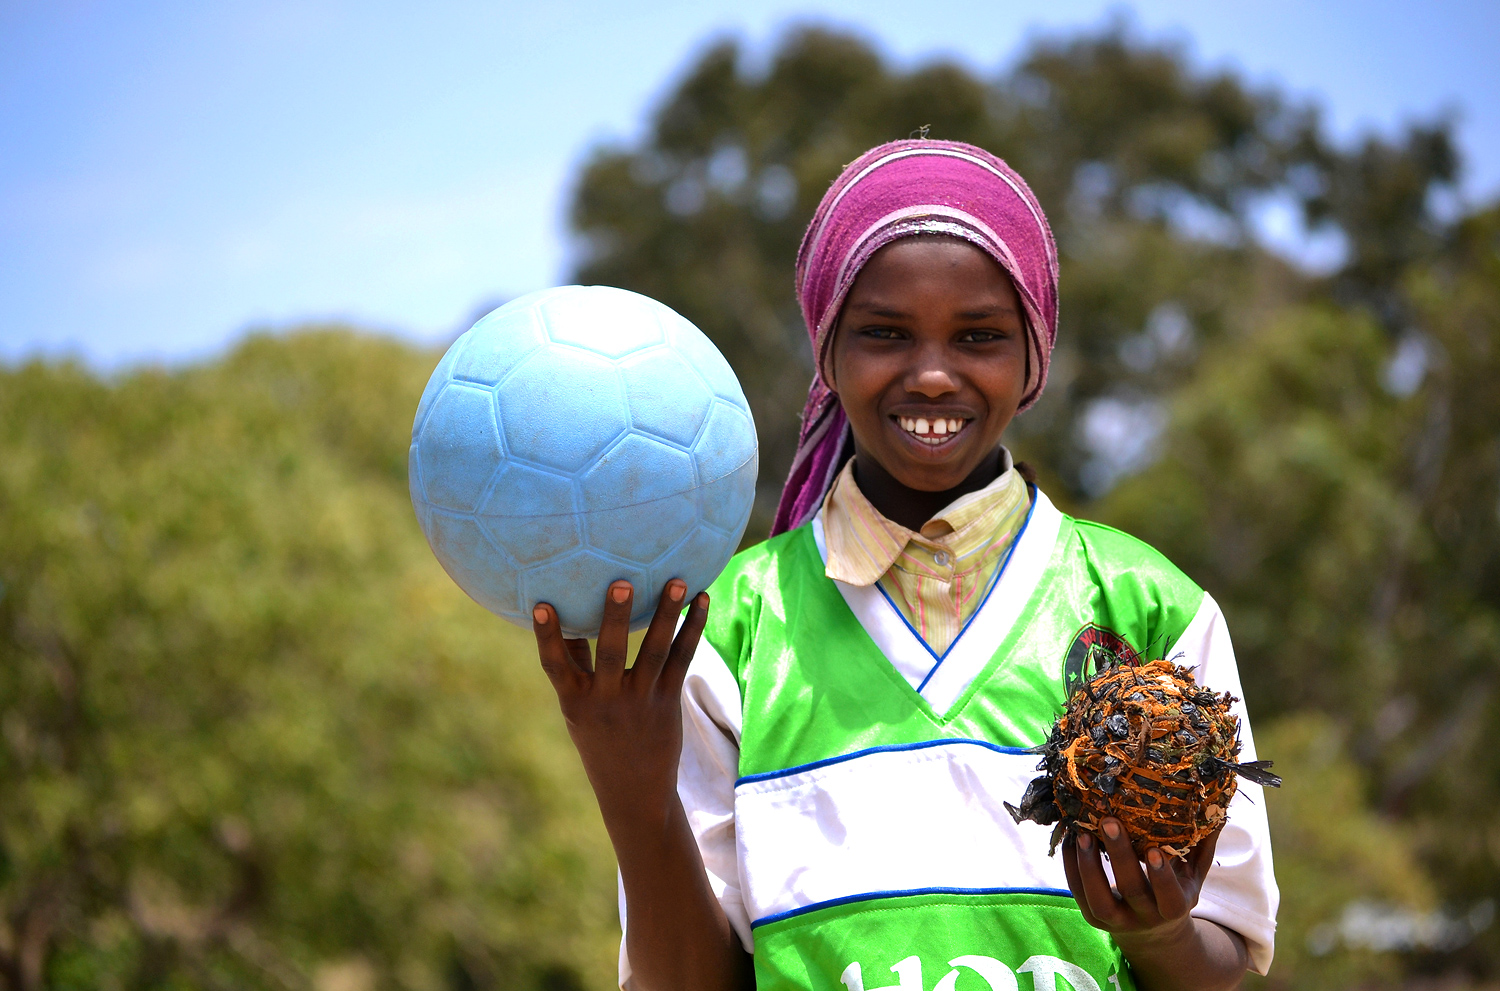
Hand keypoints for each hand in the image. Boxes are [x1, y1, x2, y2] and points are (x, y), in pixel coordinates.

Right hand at [531, 578, 708, 823]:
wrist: (633, 790)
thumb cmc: (600, 740)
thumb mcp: (578, 710)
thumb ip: (575, 665)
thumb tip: (567, 615)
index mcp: (576, 701)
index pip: (555, 666)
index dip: (547, 637)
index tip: (542, 605)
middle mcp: (607, 700)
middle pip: (611, 653)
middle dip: (616, 618)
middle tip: (622, 582)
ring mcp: (640, 700)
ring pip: (654, 651)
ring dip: (667, 614)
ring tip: (677, 580)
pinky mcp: (668, 701)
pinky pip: (681, 658)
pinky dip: (693, 628)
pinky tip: (702, 600)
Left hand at [1062, 817, 1218, 945]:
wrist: (1154, 935)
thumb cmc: (1175, 893)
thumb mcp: (1193, 877)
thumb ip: (1202, 848)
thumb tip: (1216, 810)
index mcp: (1174, 908)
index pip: (1169, 897)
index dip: (1161, 876)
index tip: (1153, 849)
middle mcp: (1144, 918)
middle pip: (1131, 891)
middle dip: (1119, 855)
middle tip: (1108, 820)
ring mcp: (1116, 921)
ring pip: (1098, 899)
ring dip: (1088, 864)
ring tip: (1082, 832)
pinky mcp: (1093, 918)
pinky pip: (1078, 894)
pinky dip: (1071, 866)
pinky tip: (1070, 840)